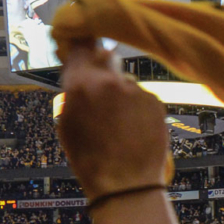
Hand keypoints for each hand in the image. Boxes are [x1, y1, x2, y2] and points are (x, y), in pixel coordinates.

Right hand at [54, 38, 169, 199]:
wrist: (126, 186)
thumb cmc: (91, 161)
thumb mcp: (67, 125)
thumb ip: (73, 93)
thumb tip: (78, 74)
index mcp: (81, 85)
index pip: (79, 46)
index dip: (80, 41)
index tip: (80, 36)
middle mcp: (109, 81)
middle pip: (106, 57)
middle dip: (102, 67)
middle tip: (99, 86)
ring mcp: (135, 90)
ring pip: (125, 81)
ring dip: (121, 94)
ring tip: (119, 125)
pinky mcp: (155, 101)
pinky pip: (142, 96)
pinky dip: (138, 108)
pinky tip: (134, 129)